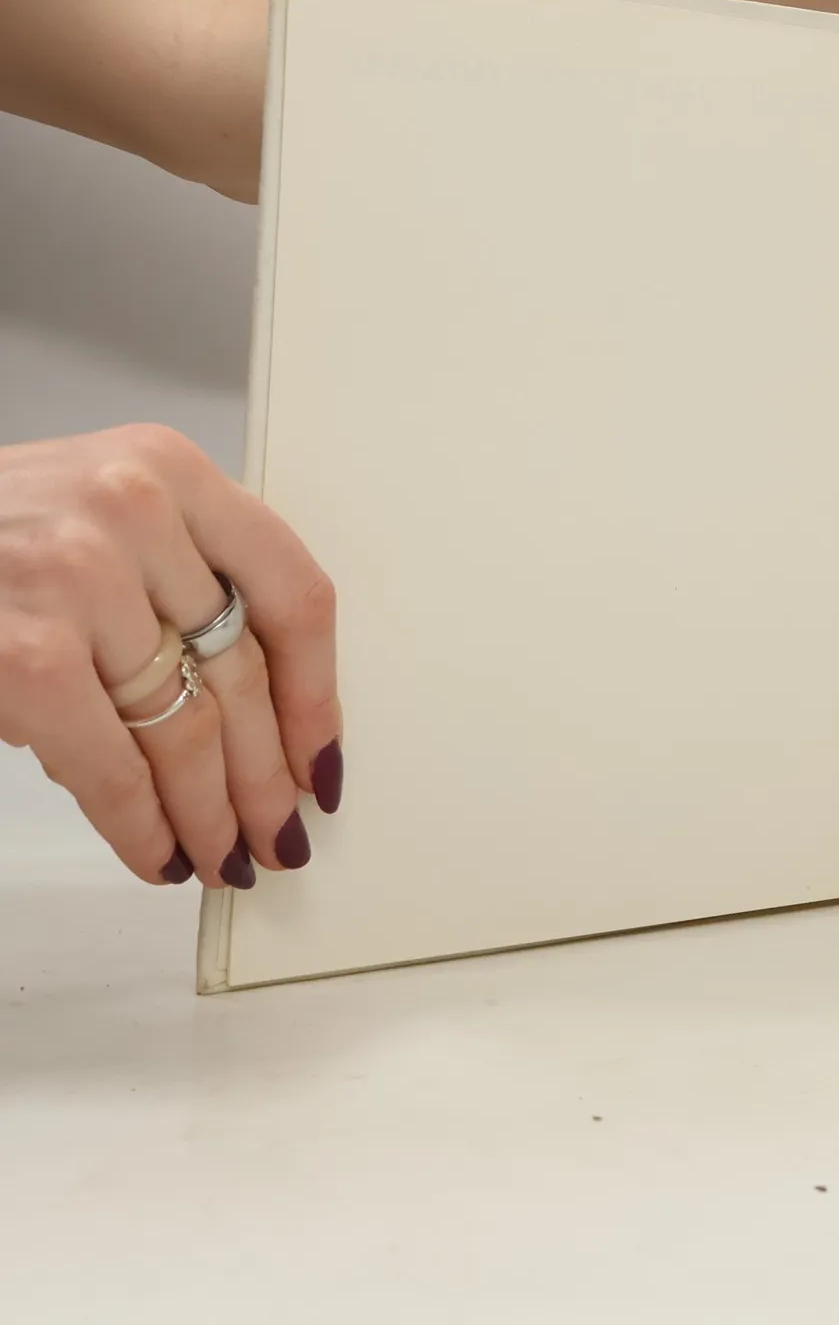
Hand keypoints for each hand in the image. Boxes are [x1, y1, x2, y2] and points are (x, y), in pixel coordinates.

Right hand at [0, 424, 341, 885]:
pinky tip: (159, 853)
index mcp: (169, 468)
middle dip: (267, 772)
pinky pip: (114, 764)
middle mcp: (134, 510)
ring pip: (187, 726)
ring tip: (227, 856)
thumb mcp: (94, 512)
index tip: (323, 754)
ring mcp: (77, 578)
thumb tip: (258, 710)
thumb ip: (175, 574)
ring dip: (214, 812)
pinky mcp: (26, 653)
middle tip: (281, 830)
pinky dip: (142, 824)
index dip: (317, 690)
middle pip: (244, 671)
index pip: (292, 589)